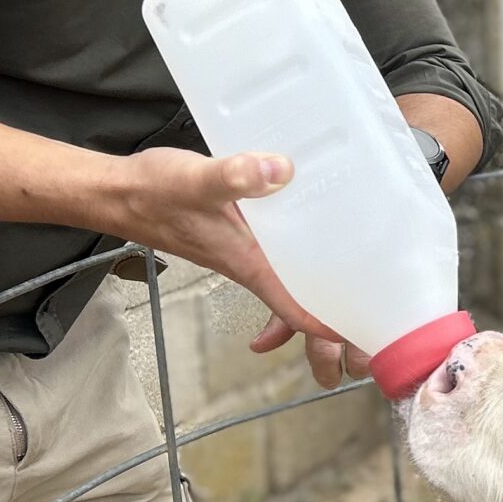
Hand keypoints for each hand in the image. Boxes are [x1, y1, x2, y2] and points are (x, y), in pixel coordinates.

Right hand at [105, 148, 355, 384]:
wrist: (118, 193)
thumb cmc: (152, 192)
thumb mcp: (194, 179)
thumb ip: (234, 175)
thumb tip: (280, 170)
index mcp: (247, 261)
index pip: (295, 308)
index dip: (333, 326)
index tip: (368, 331)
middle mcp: (249, 261)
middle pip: (301, 297)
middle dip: (339, 305)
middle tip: (384, 300)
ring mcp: (243, 249)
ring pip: (292, 273)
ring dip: (323, 275)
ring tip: (365, 264)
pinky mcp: (238, 231)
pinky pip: (279, 247)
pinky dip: (301, 242)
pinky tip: (315, 216)